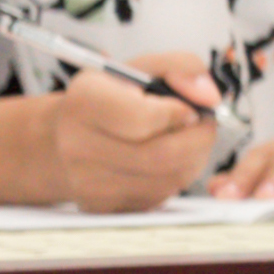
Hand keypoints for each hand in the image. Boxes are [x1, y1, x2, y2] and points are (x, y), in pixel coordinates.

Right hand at [36, 53, 221, 211]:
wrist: (63, 139)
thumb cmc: (111, 99)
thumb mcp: (142, 68)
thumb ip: (183, 67)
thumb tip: (210, 97)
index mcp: (85, 101)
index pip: (142, 118)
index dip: (179, 113)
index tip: (189, 108)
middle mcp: (78, 144)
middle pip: (162, 155)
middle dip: (199, 139)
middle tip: (202, 125)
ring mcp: (87, 181)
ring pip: (168, 180)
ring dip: (193, 159)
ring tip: (185, 140)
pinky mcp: (102, 207)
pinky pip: (159, 196)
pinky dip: (175, 178)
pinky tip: (166, 162)